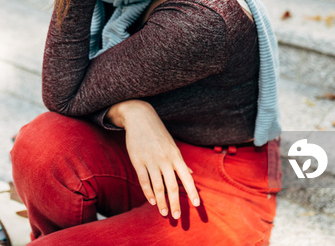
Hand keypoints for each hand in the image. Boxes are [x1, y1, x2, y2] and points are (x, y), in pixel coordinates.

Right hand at [107, 100, 200, 218]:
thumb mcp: (172, 145)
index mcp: (176, 156)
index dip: (192, 192)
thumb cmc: (158, 132)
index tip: (197, 205)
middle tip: (176, 217)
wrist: (140, 117)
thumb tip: (190, 175)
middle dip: (175, 203)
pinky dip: (148, 193)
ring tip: (163, 213)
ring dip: (161, 202)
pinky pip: (144, 181)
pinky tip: (151, 201)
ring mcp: (151, 161)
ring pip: (157, 187)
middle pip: (172, 186)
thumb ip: (180, 162)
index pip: (186, 177)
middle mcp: (165, 160)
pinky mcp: (138, 161)